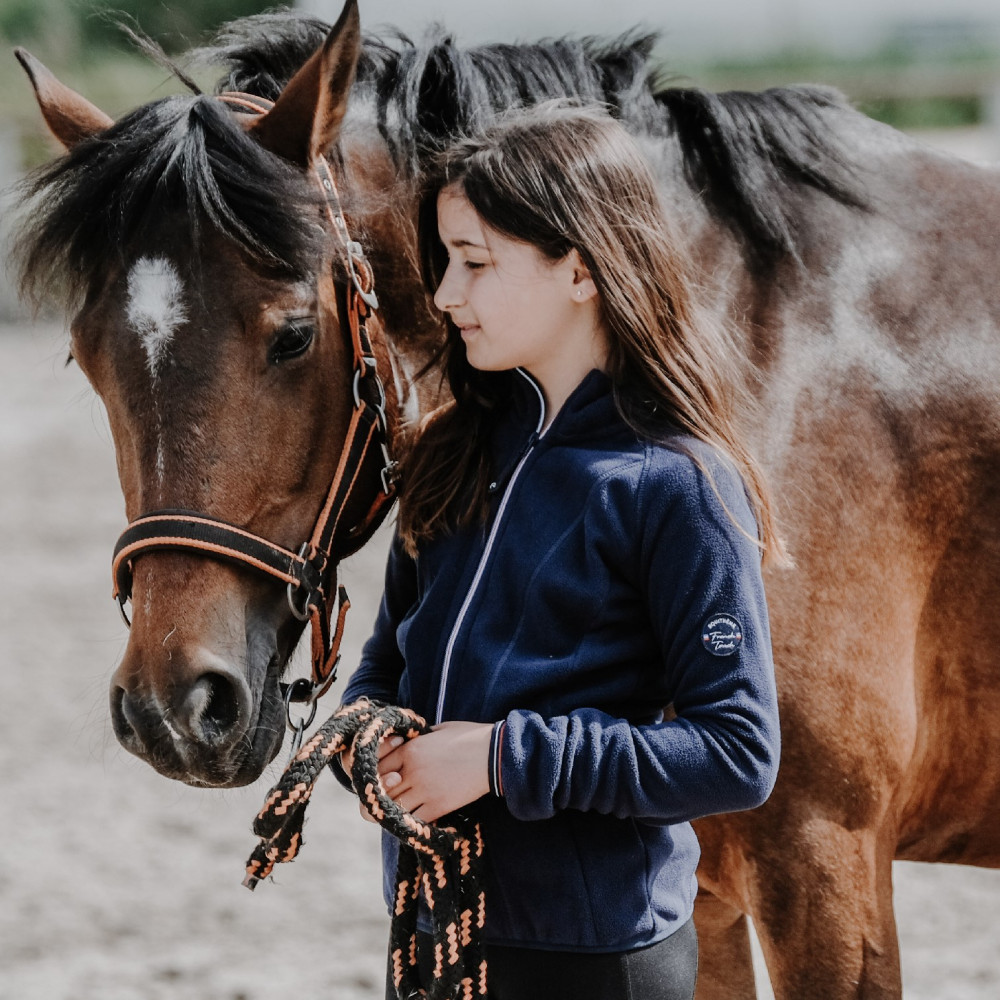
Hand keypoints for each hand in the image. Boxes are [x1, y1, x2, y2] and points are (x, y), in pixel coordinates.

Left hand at [371, 720, 493, 823]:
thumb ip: (417, 739)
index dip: (374, 775)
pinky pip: (414, 820)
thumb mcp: (437, 730)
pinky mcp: (439, 806)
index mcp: (410, 749)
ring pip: (392, 808)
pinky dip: (410, 821)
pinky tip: (414, 817)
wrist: (494, 754)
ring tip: (396, 810)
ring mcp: (425, 790)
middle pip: (380, 790)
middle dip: (377, 795)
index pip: (376, 767)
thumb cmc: (468, 737)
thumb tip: (406, 744)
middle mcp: (412, 770)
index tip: (380, 779)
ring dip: (391, 811)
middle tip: (382, 799)